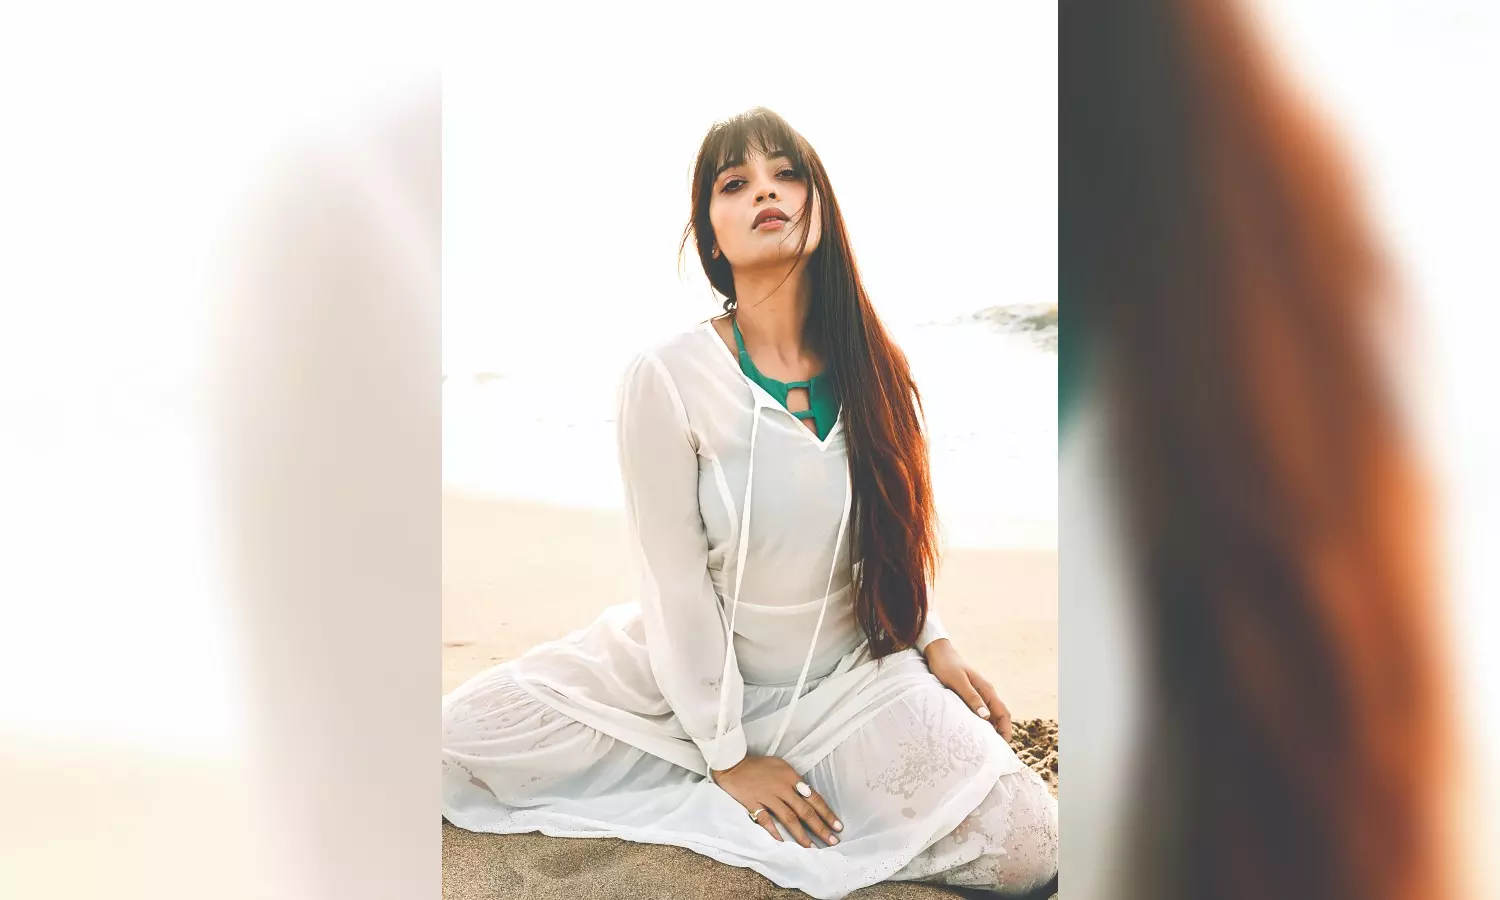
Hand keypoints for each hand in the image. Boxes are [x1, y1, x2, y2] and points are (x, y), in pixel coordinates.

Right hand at [710, 755, 843, 847]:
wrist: (732, 764)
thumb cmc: (758, 765)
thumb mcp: (780, 765)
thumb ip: (794, 780)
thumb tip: (808, 795)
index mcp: (791, 777)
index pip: (814, 798)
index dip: (826, 813)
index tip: (837, 826)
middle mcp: (782, 788)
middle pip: (804, 810)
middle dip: (820, 827)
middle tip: (832, 841)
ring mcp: (767, 797)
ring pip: (788, 818)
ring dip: (801, 835)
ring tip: (811, 847)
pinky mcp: (753, 803)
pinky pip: (765, 820)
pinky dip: (774, 832)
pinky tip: (782, 843)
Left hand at [923, 638, 1012, 740]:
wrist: (937, 652)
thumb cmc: (946, 666)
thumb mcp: (958, 682)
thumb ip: (971, 697)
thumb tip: (986, 716)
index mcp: (986, 689)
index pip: (1003, 713)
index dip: (1006, 729)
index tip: (1003, 745)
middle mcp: (985, 692)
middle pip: (999, 716)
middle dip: (1001, 732)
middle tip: (995, 751)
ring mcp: (978, 694)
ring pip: (990, 715)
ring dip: (991, 729)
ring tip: (985, 746)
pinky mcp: (969, 695)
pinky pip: (980, 711)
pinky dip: (981, 723)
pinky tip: (974, 731)